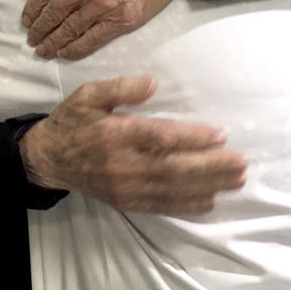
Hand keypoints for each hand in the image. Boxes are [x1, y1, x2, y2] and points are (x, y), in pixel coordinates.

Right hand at [19, 76, 246, 214]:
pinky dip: (187, 205)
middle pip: (173, 168)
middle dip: (210, 167)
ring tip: (236, 180)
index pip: (159, 137)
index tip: (220, 134)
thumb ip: (120, 87)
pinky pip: (161, 206)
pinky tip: (210, 199)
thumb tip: (153, 83)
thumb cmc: (73, 121)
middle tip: (241, 163)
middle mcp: (122, 163)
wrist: (48, 159)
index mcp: (115, 133)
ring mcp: (125, 186)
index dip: (191, 137)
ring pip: (172, 190)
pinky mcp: (126, 201)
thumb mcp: (89, 94)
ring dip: (207, 186)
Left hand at [22, 0, 203, 59]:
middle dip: (39, 28)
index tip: (27, 18)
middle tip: (31, 38)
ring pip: (69, 28)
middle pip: (54, 12)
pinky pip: (92, 39)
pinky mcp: (121, 20)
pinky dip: (75, 48)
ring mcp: (103, 5)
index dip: (34, 6)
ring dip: (52, 41)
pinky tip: (65, 52)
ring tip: (42, 50)